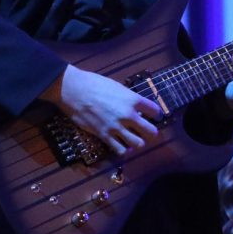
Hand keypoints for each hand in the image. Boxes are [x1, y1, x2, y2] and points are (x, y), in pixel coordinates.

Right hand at [42, 65, 160, 154]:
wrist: (75, 90)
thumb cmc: (95, 84)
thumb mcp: (117, 87)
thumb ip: (128, 98)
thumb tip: (134, 105)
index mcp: (133, 99)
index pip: (155, 110)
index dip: (157, 114)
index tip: (156, 116)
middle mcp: (128, 115)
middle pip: (150, 131)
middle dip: (151, 132)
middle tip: (148, 131)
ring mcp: (117, 127)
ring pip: (137, 143)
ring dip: (138, 142)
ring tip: (136, 140)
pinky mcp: (104, 135)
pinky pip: (120, 149)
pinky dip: (123, 149)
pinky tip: (123, 146)